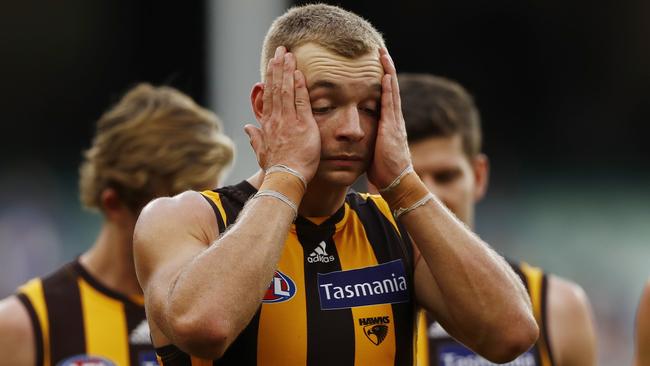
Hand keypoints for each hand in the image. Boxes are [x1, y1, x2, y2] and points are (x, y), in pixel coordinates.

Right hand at [244, 46, 320, 182]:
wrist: (285, 179)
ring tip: (289, 55)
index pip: (268, 96)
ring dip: (287, 71)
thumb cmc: (276, 169)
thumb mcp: (262, 152)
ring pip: (286, 90)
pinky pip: (301, 102)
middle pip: (276, 88)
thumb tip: (247, 128)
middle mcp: (276, 119)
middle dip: (278, 67)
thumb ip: (255, 138)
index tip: (272, 64)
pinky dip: (300, 86)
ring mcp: (289, 121)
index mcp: (267, 125)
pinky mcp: (303, 125)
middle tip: (281, 50)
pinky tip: (299, 73)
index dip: (270, 78)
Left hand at [366, 48, 411, 188]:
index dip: (382, 79)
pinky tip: (385, 76)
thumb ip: (368, 138)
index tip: (376, 65)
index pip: (384, 96)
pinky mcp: (392, 128)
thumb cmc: (383, 170)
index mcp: (388, 123)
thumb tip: (355, 136)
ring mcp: (394, 122)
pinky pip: (390, 104)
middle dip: (386, 69)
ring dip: (388, 72)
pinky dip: (388, 89)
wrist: (396, 181)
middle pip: (390, 88)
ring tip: (383, 55)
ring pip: (391, 91)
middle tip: (380, 51)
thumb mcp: (373, 150)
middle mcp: (394, 119)